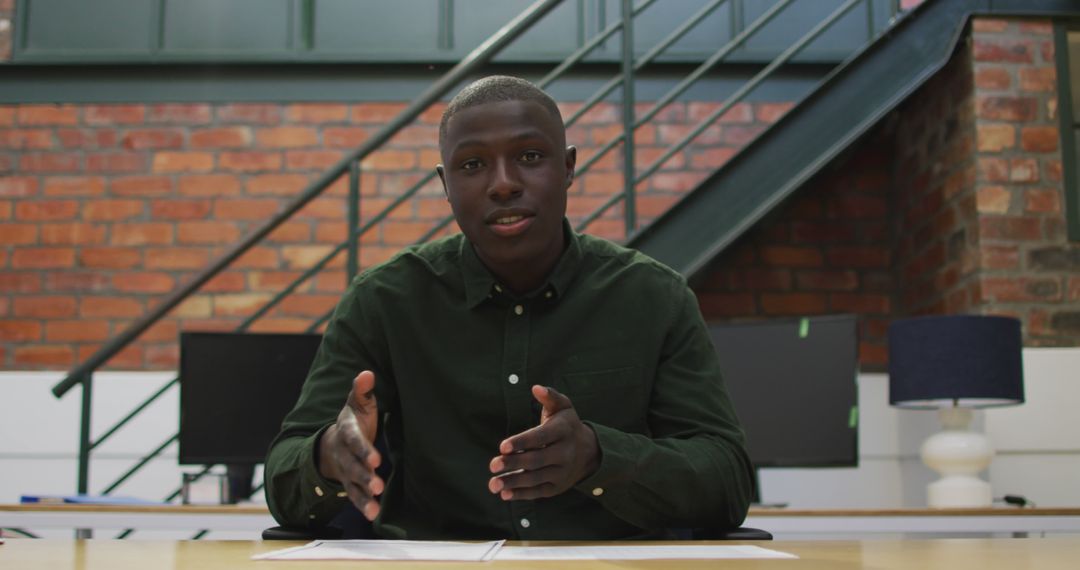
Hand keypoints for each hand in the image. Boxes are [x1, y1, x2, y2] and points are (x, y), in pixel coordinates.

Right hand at [317, 370, 383, 519]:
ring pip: (352, 484)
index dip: (363, 449)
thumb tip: (366, 374)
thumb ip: (362, 391)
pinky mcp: (349, 482)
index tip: (376, 459)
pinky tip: (374, 514)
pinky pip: (354, 496)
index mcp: (346, 431)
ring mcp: (345, 469)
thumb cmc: (355, 420)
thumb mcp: (358, 404)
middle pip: (352, 465)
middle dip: (364, 476)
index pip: (353, 439)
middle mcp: (343, 453)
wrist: (334, 441)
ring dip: (363, 495)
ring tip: (375, 505)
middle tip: (378, 485)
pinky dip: (363, 505)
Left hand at [487, 385, 598, 500]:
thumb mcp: (562, 407)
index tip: (502, 446)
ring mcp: (562, 472)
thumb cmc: (566, 424)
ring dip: (513, 482)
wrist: (589, 451)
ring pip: (536, 479)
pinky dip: (521, 494)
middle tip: (493, 465)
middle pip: (537, 460)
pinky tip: (504, 494)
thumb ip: (549, 396)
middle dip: (513, 464)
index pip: (541, 437)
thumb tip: (536, 387)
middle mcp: (565, 453)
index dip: (522, 442)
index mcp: (563, 431)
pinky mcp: (557, 487)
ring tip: (493, 484)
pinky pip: (538, 492)